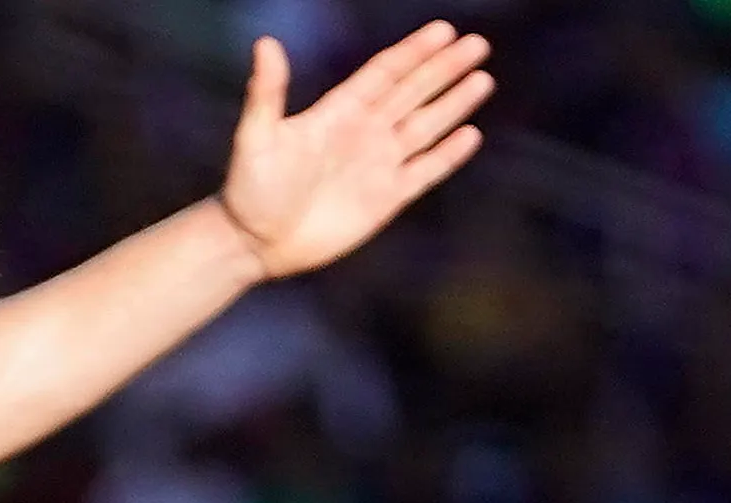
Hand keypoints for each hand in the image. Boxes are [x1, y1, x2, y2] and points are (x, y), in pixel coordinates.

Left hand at [217, 23, 493, 281]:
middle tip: (476, 44)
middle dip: (444, 69)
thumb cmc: (248, 190)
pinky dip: (447, 155)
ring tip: (483, 79)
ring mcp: (377, 165)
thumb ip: (266, 92)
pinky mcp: (386, 199)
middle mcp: (363, 133)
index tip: (443, 30)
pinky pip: (424, 171)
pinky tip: (470, 135)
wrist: (252, 244)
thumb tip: (265, 43)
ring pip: (425, 126)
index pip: (384, 73)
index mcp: (337, 113)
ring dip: (453, 103)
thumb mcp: (255, 137)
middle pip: (413, 92)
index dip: (413, 52)